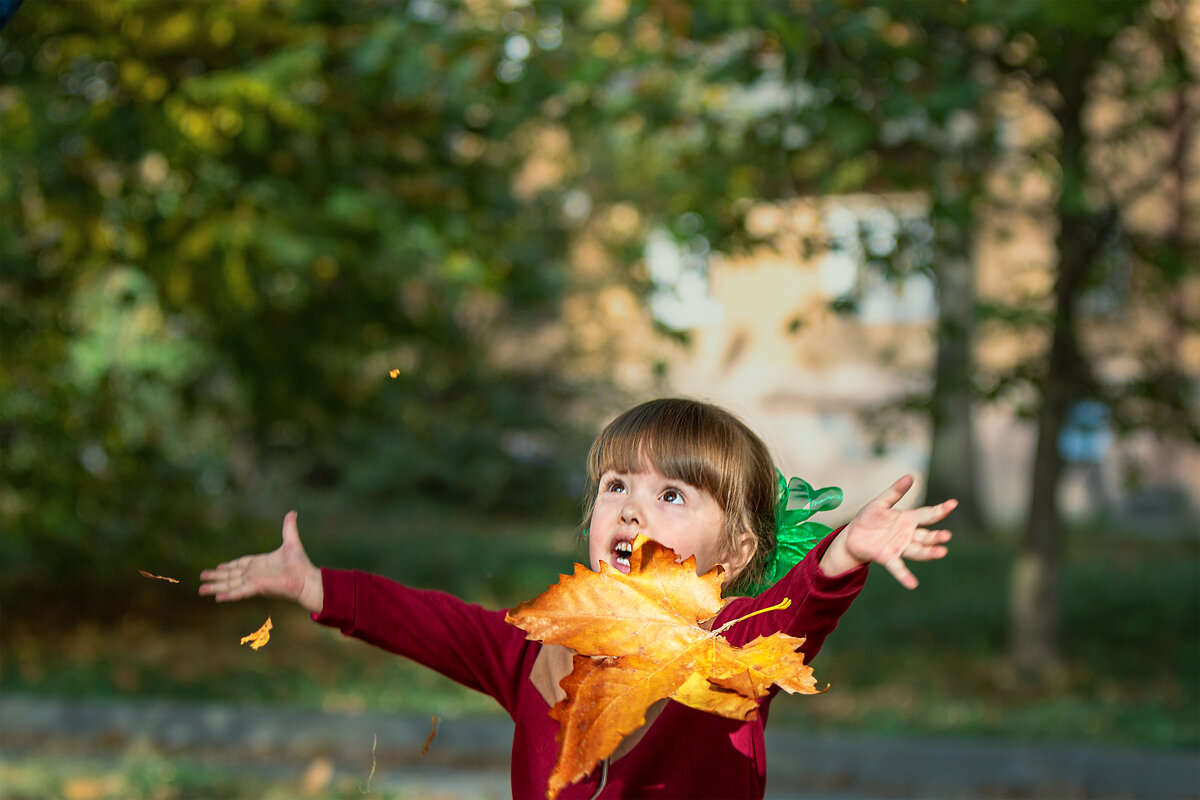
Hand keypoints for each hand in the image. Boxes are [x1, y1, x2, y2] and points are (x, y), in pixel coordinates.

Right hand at [199, 510, 324, 613]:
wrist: (307, 578)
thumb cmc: (300, 563)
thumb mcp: (291, 542)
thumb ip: (289, 528)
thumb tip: (292, 512)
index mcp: (260, 563)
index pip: (240, 564)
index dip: (229, 566)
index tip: (218, 566)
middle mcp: (255, 573)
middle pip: (231, 575)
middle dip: (216, 576)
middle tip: (202, 577)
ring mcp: (255, 581)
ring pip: (230, 584)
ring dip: (215, 586)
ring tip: (201, 590)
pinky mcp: (257, 587)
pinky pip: (240, 591)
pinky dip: (228, 594)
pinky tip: (217, 598)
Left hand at [819, 475, 954, 588]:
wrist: (852, 536)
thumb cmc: (868, 518)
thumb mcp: (880, 502)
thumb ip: (895, 492)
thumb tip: (910, 476)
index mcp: (907, 519)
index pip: (928, 514)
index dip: (941, 509)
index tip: (953, 503)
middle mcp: (907, 535)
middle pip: (926, 536)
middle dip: (937, 537)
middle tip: (946, 535)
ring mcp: (899, 547)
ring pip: (918, 550)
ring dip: (929, 552)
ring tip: (941, 552)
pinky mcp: (888, 557)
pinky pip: (898, 567)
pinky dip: (905, 576)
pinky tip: (913, 584)